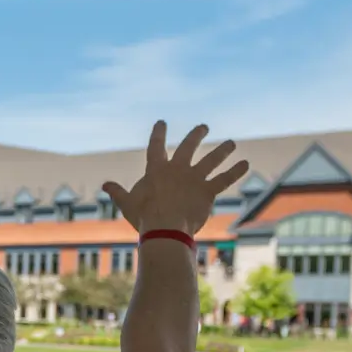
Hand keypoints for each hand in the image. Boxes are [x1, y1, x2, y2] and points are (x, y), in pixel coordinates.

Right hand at [103, 121, 249, 237]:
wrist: (165, 228)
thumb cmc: (144, 217)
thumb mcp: (127, 203)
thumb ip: (117, 192)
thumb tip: (105, 185)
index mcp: (157, 169)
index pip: (156, 145)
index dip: (159, 132)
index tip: (162, 122)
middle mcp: (178, 168)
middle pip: (189, 146)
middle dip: (196, 135)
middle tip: (203, 127)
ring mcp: (194, 178)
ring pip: (211, 159)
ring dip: (222, 150)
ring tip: (230, 143)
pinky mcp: (207, 191)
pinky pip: (224, 179)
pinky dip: (235, 171)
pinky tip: (245, 164)